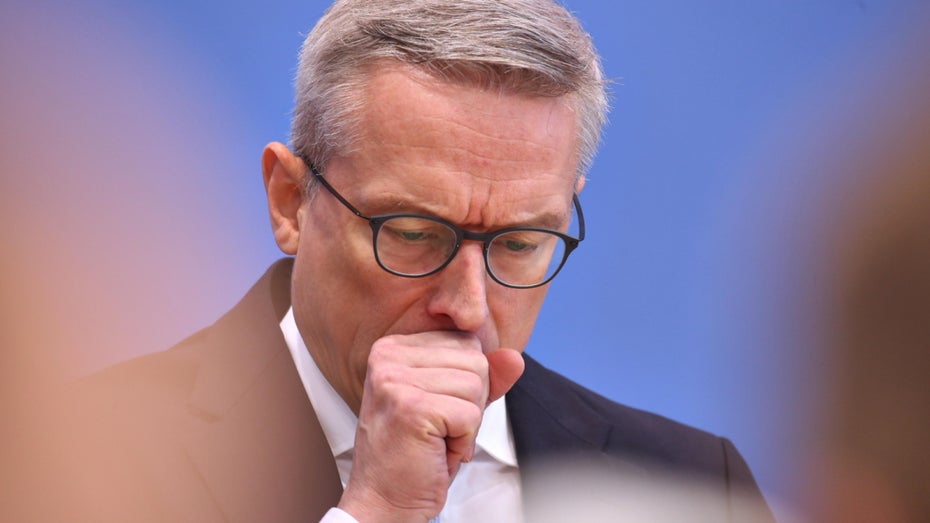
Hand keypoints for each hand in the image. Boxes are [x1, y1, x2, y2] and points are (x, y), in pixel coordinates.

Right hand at [337, 331, 523, 522]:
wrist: (384, 500)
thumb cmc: (417, 452)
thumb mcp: (453, 403)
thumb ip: (484, 376)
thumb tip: (515, 358)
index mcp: (395, 347)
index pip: (466, 342)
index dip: (468, 384)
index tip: (437, 410)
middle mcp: (389, 356)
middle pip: (476, 361)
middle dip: (471, 404)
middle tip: (439, 430)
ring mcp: (396, 379)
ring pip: (476, 387)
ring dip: (467, 424)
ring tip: (436, 440)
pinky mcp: (411, 407)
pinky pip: (471, 415)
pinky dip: (463, 442)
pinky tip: (437, 451)